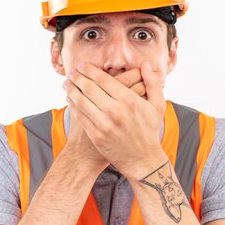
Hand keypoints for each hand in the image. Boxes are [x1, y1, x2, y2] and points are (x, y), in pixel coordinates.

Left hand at [63, 60, 167, 180]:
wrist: (143, 160)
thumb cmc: (150, 131)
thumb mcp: (157, 106)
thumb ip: (152, 82)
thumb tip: (146, 64)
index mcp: (129, 100)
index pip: (103, 79)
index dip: (89, 70)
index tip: (82, 65)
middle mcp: (115, 111)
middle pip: (89, 88)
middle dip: (77, 77)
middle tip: (71, 72)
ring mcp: (104, 124)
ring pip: (81, 101)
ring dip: (71, 90)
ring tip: (66, 84)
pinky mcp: (96, 136)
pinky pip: (80, 116)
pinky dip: (73, 106)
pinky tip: (70, 100)